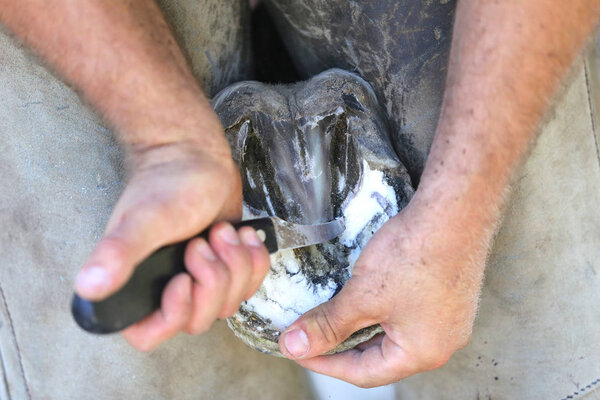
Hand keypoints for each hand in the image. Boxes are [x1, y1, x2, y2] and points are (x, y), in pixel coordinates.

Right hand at [74, 136, 269, 350]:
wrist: (196, 155)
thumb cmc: (167, 182)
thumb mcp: (144, 220)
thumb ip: (117, 254)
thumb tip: (88, 288)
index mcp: (139, 283)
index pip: (151, 334)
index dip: (175, 314)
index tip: (184, 278)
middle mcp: (168, 286)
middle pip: (201, 319)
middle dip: (213, 279)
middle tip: (204, 242)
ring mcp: (201, 277)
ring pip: (230, 301)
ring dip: (234, 263)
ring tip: (221, 231)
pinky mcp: (226, 265)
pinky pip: (250, 282)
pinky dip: (254, 258)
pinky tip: (243, 233)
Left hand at [278, 200, 487, 386]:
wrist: (453, 211)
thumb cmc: (416, 253)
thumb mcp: (362, 296)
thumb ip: (328, 325)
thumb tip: (296, 345)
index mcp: (422, 353)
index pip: (364, 374)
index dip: (325, 364)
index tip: (299, 350)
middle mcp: (441, 343)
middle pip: (380, 356)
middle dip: (343, 346)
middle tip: (311, 333)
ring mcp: (449, 319)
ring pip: (392, 334)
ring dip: (360, 328)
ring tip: (332, 315)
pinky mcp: (448, 296)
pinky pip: (407, 315)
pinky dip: (379, 312)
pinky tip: (362, 297)